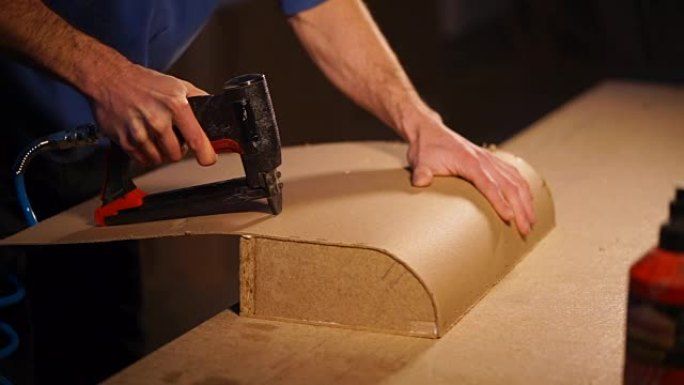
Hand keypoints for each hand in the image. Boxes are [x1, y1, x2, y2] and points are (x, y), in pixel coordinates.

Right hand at [92, 63, 216, 166]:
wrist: (110, 78)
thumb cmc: (144, 82)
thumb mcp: (177, 85)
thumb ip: (197, 98)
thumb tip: (214, 107)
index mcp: (175, 106)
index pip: (196, 139)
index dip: (205, 154)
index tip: (207, 159)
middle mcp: (158, 120)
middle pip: (176, 154)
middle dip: (176, 149)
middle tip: (171, 137)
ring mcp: (140, 132)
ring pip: (159, 159)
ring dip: (160, 152)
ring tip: (155, 136)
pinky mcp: (125, 140)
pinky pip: (142, 159)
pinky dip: (144, 154)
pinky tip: (143, 138)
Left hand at [406, 114, 535, 235]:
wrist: (428, 131)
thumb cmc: (426, 149)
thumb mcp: (419, 161)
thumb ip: (421, 173)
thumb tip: (420, 182)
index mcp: (469, 161)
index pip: (489, 184)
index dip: (500, 201)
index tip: (510, 218)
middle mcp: (484, 159)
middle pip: (509, 185)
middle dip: (520, 208)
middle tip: (525, 230)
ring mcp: (489, 159)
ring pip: (516, 180)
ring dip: (526, 200)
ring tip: (532, 220)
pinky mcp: (491, 160)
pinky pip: (513, 174)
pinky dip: (524, 187)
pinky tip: (529, 200)